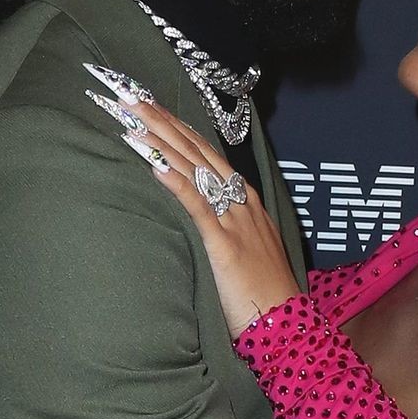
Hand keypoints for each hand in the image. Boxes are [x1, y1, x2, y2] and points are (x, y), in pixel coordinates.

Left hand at [113, 95, 299, 335]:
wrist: (287, 325)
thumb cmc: (263, 295)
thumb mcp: (244, 250)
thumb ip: (222, 226)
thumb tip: (196, 215)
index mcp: (244, 201)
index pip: (205, 153)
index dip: (177, 126)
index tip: (150, 104)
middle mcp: (239, 202)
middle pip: (196, 150)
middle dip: (162, 120)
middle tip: (130, 93)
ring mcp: (233, 220)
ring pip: (194, 169)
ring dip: (161, 139)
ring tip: (133, 115)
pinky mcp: (224, 245)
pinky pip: (197, 206)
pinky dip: (175, 182)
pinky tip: (154, 162)